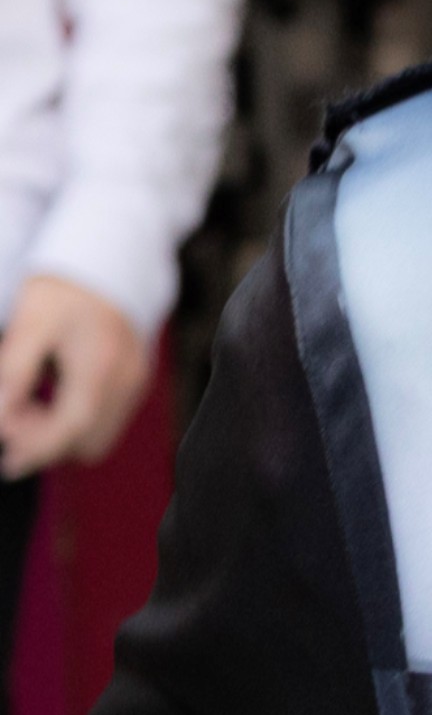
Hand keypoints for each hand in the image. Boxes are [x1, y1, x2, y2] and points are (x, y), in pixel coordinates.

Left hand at [0, 276, 152, 478]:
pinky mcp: (135, 378)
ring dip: (61, 431)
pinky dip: (77, 417)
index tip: (8, 458)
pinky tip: (53, 392)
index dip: (36, 450)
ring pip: (99, 434)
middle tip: (14, 416)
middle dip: (48, 442)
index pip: (71, 429)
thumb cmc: (66, 286)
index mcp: (100, 367)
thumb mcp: (31, 323)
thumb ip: (14, 372)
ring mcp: (134, 381)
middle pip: (88, 443)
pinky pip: (108, 417)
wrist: (109, 256)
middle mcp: (125, 381)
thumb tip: (1, 417)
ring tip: (31, 402)